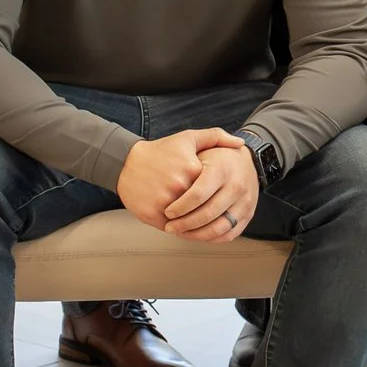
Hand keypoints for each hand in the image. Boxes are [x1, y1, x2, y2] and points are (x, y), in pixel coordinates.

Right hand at [115, 127, 245, 227]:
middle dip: (206, 209)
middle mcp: (180, 187)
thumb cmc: (161, 151)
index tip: (214, 190)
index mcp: (192, 169)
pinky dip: (178, 228)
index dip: (215, 192)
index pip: (215, 190)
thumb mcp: (188, 138)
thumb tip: (240, 144)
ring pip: (190, 221)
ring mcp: (165, 203)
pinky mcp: (153, 215)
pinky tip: (180, 221)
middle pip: (204, 207)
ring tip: (194, 216)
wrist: (126, 162)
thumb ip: (216, 138)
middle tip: (206, 207)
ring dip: (193, 222)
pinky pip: (173, 228)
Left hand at [162, 142, 259, 241]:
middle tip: (170, 227)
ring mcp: (245, 202)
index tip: (168, 212)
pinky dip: (211, 238)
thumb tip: (172, 176)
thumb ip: (183, 159)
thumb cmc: (219, 156)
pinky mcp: (248, 214)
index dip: (180, 207)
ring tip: (181, 232)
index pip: (198, 194)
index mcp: (223, 169)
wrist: (246, 160)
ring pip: (218, 228)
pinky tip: (197, 234)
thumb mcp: (204, 146)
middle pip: (208, 214)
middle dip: (185, 224)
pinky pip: (229, 234)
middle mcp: (237, 186)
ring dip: (196, 235)